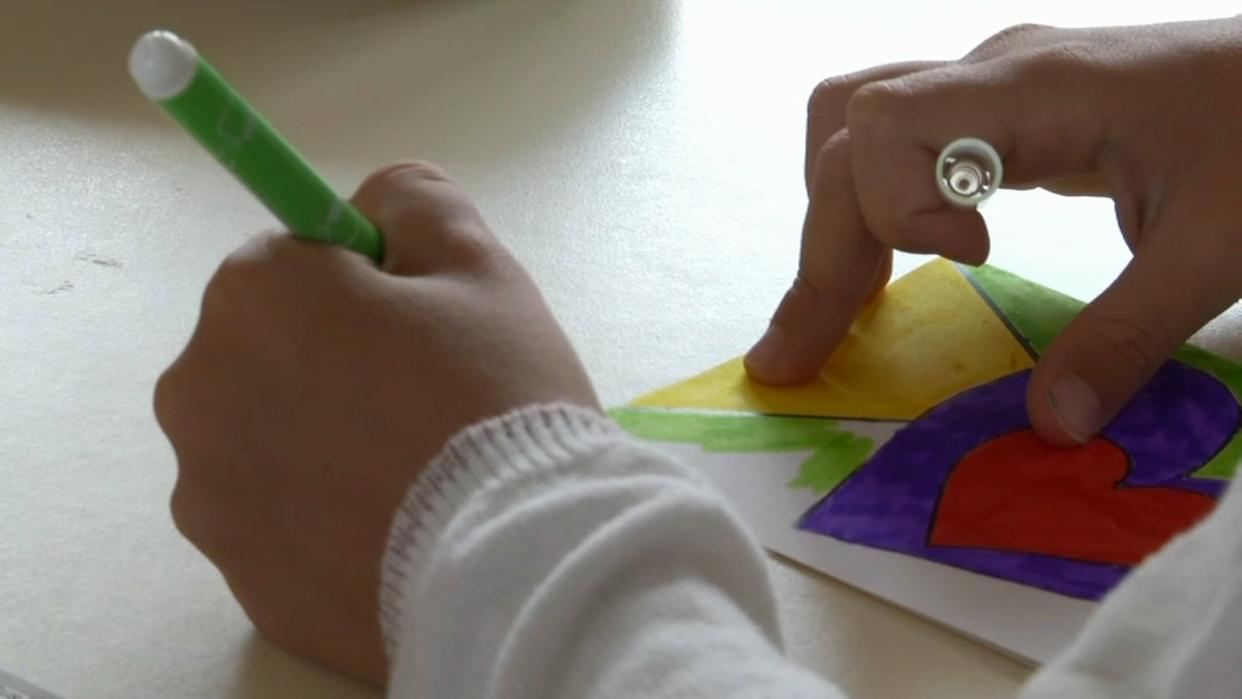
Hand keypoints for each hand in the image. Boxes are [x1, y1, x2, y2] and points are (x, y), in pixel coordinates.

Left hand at [154, 162, 598, 684]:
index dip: (366, 284)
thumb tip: (376, 203)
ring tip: (411, 474)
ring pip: (267, 435)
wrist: (514, 566)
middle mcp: (197, 387)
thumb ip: (416, 201)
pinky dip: (320, 514)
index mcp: (252, 295)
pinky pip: (278, 517)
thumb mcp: (482, 267)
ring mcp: (209, 492)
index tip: (419, 325)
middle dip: (332, 360)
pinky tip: (391, 527)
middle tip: (424, 402)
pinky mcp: (236, 572)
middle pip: (270, 348)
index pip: (298, 260)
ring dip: (319, 437)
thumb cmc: (496, 400)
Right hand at [745, 18, 1241, 444]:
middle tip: (802, 355)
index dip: (891, 205)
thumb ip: (1128, 337)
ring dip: (835, 220)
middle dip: (820, 252)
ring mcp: (992, 88)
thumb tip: (1050, 427)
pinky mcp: (1002, 111)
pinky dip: (870, 207)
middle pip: (848, 140)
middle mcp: (993, 78)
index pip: (886, 123)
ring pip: (855, 130)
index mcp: (1038, 91)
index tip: (968, 258)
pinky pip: (894, 142)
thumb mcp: (1217, 248)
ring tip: (844, 306)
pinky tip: (894, 265)